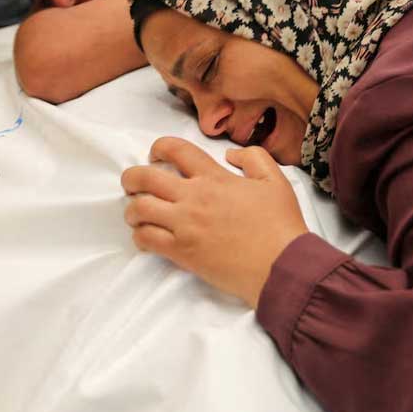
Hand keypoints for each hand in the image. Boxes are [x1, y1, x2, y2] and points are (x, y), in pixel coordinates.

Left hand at [121, 137, 307, 307]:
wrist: (281, 265)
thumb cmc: (280, 224)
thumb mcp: (275, 180)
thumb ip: (253, 157)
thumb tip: (230, 154)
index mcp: (214, 177)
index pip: (175, 149)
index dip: (159, 147)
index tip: (155, 154)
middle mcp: (194, 198)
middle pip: (145, 178)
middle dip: (131, 177)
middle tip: (133, 184)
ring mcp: (185, 226)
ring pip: (139, 209)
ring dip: (133, 209)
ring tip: (138, 213)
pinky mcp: (182, 252)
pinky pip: (146, 239)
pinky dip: (140, 236)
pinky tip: (147, 237)